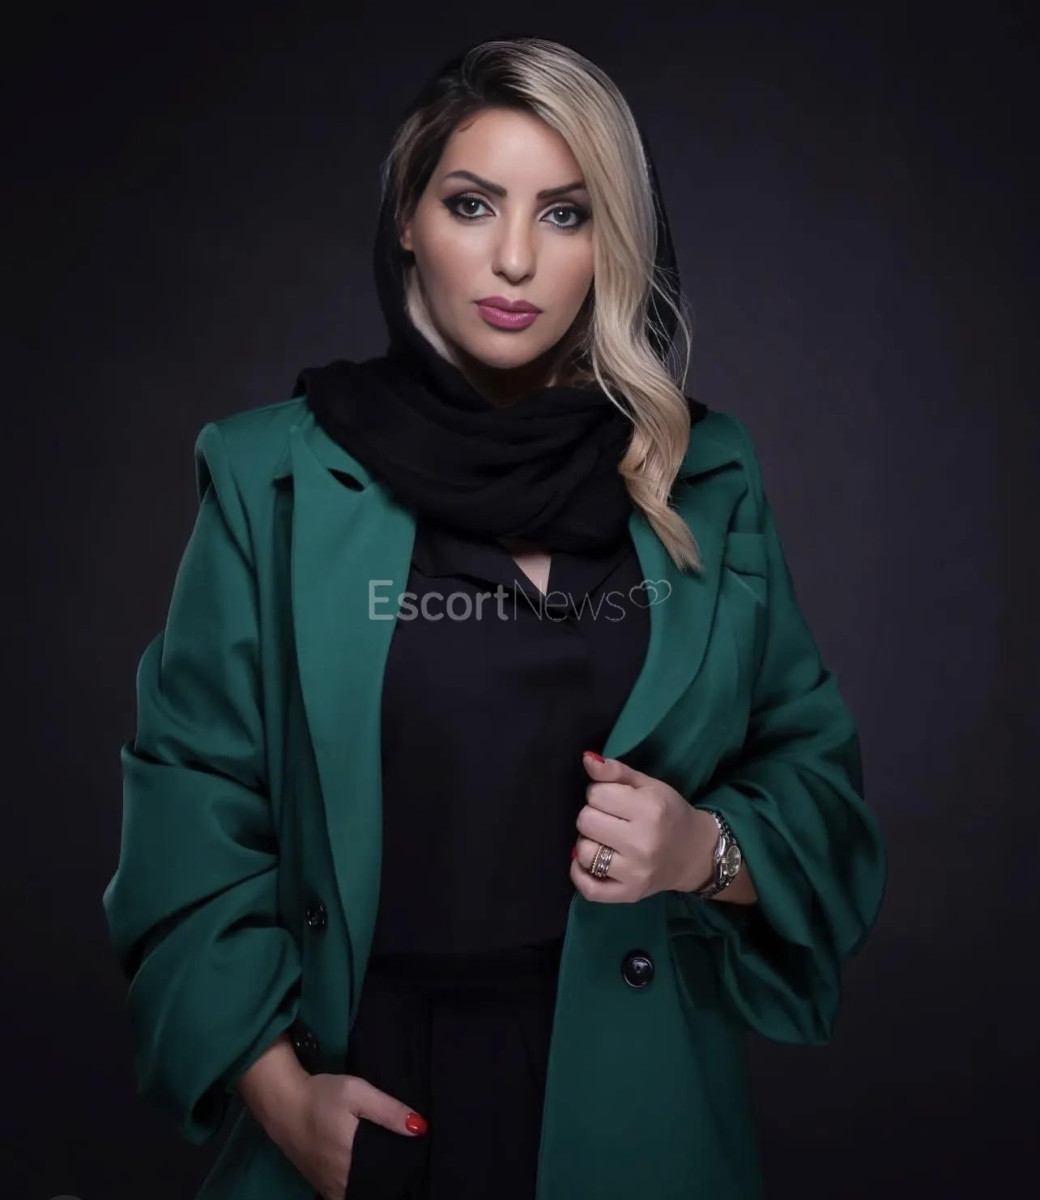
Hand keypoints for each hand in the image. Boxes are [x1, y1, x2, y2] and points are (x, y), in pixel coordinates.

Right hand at [269, 1072, 428, 1199]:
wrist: (281, 1101)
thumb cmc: (321, 1096)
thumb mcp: (357, 1093)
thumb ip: (389, 1111)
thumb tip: (421, 1128)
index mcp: (353, 1165)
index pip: (386, 1182)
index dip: (400, 1174)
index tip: (413, 1161)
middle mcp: (340, 1183)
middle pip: (372, 1189)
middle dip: (387, 1180)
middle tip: (403, 1160)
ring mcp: (327, 1186)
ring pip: (356, 1194)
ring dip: (371, 1184)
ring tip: (385, 1165)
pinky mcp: (318, 1182)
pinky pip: (343, 1194)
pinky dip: (356, 1186)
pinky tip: (365, 1170)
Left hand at [570, 752, 716, 901]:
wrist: (695, 854)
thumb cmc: (670, 814)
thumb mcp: (649, 785)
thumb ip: (616, 772)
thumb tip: (586, 759)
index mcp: (650, 809)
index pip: (596, 794)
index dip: (600, 793)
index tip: (613, 800)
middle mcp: (643, 842)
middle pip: (586, 821)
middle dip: (593, 816)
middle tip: (610, 820)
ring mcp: (635, 872)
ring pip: (584, 852)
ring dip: (588, 843)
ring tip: (604, 840)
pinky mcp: (630, 894)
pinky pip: (590, 888)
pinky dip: (579, 874)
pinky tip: (587, 863)